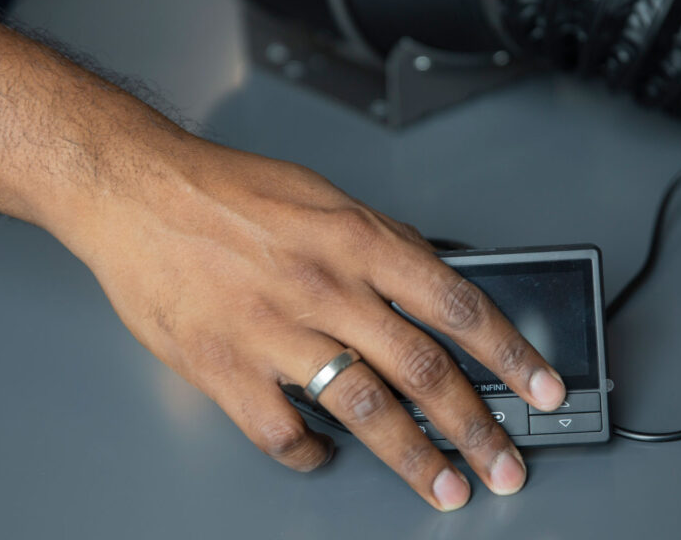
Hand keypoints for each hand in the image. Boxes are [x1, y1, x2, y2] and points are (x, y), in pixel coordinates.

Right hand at [69, 139, 567, 510]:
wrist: (138, 192)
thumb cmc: (229, 192)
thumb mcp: (326, 197)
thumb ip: (383, 243)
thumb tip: (432, 282)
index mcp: (361, 242)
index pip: (461, 306)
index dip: (513, 354)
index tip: (543, 388)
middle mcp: (329, 289)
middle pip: (426, 371)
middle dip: (477, 427)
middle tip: (505, 464)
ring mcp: (278, 333)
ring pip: (368, 410)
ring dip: (415, 458)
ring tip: (444, 488)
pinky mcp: (227, 369)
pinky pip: (285, 433)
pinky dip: (313, 455)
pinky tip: (326, 457)